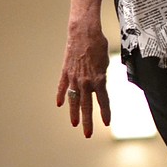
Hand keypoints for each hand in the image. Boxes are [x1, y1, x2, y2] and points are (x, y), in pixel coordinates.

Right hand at [57, 21, 110, 137]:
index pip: (103, 101)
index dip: (105, 113)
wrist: (83, 32)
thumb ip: (102, 75)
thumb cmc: (98, 44)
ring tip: (74, 123)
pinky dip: (60, 95)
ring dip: (74, 113)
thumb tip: (100, 83)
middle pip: (87, 105)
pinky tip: (59, 104)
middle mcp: (85, 81)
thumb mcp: (106, 61)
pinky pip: (62, 86)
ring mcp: (74, 78)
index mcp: (98, 79)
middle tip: (88, 134)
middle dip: (88, 121)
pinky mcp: (65, 72)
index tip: (107, 123)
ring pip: (73, 99)